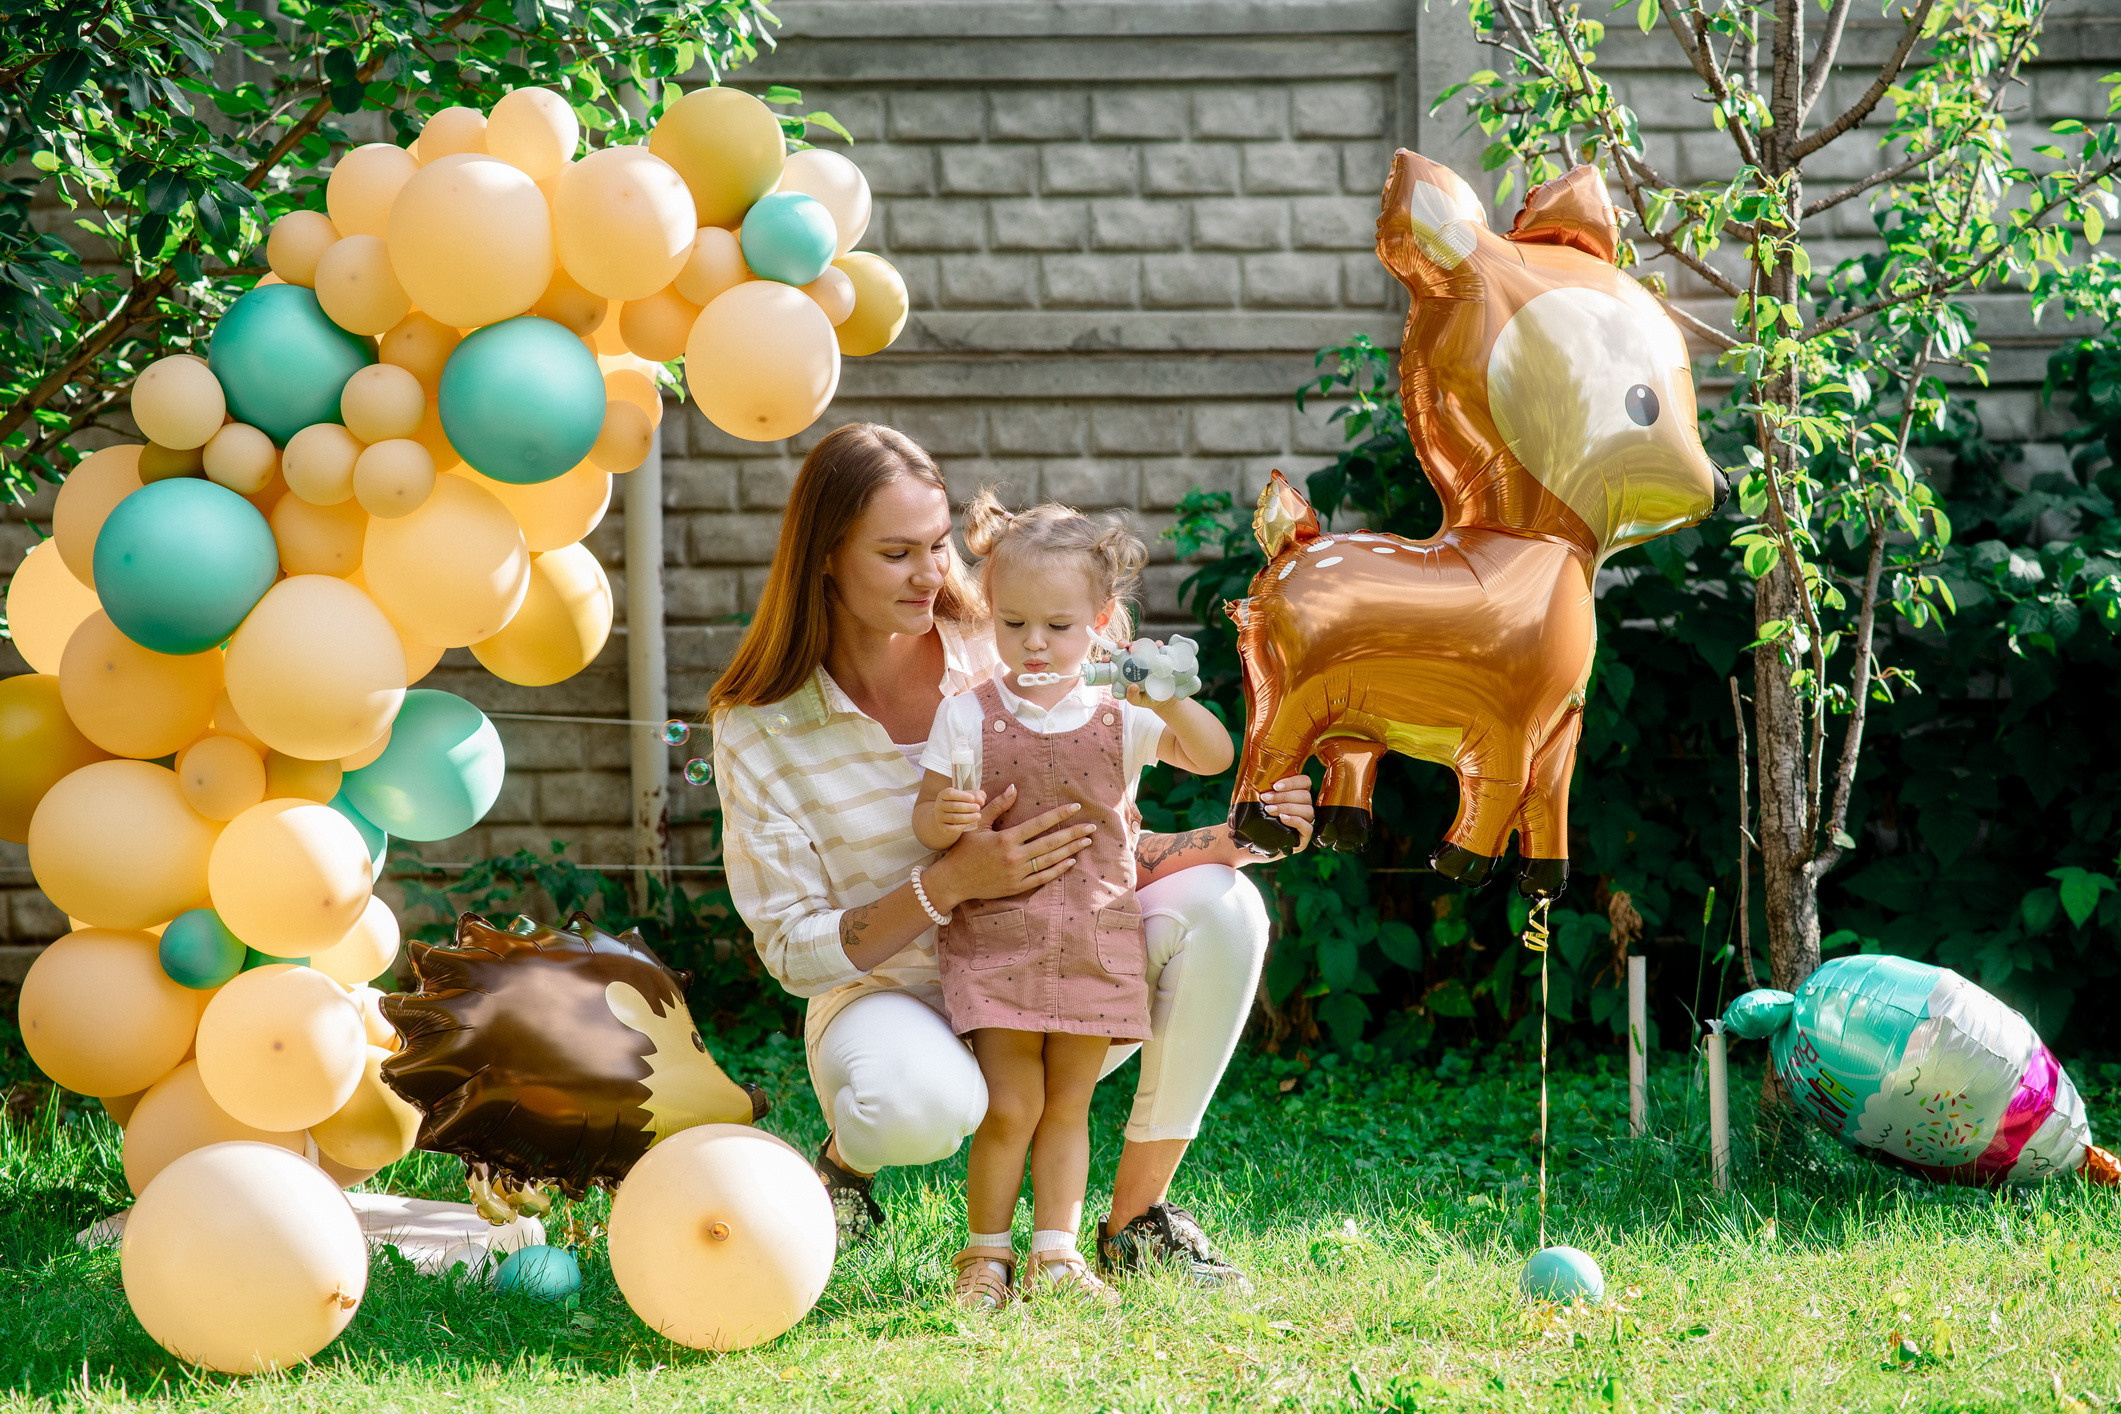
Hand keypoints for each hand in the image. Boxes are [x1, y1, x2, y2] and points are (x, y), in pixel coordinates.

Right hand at [926, 784, 1097, 906]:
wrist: (953, 881)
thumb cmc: (963, 850)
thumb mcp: (977, 824)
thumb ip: (997, 806)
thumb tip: (1014, 787)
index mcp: (1006, 838)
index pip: (1039, 823)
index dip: (1059, 815)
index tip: (1075, 807)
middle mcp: (1014, 856)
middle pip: (1051, 843)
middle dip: (1073, 833)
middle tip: (1092, 826)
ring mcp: (1017, 873)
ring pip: (1050, 860)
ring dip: (1071, 850)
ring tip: (1086, 841)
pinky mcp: (1017, 887)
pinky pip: (1042, 878)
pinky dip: (1058, 869)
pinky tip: (1071, 861)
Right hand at [934, 787, 984, 839]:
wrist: (946, 820)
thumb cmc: (960, 805)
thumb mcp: (966, 797)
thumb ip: (977, 795)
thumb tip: (982, 801)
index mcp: (943, 795)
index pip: (950, 793)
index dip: (962, 796)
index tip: (973, 799)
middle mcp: (939, 806)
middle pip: (954, 806)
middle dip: (968, 807)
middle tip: (978, 808)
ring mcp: (939, 818)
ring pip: (954, 818)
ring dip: (968, 817)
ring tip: (978, 816)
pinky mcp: (942, 828)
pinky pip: (953, 828)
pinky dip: (963, 826)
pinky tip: (971, 824)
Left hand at [1254, 774, 1314, 853]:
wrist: (1246, 841)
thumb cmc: (1252, 817)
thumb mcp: (1257, 800)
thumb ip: (1263, 787)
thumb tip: (1258, 774)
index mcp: (1296, 794)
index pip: (1304, 782)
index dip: (1292, 782)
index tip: (1275, 786)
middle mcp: (1304, 807)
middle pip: (1305, 796)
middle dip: (1283, 796)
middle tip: (1265, 798)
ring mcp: (1305, 823)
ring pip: (1307, 810)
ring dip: (1287, 807)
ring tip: (1269, 810)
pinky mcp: (1303, 839)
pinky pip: (1308, 827)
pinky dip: (1295, 821)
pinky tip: (1282, 819)